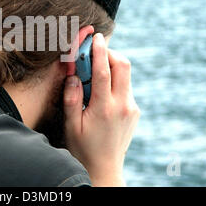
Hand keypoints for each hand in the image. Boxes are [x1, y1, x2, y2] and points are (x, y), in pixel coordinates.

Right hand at [63, 33, 139, 186]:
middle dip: (110, 53)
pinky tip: (101, 91)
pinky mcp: (134, 110)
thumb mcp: (71, 125)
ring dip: (112, 66)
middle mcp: (123, 105)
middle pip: (123, 66)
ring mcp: (131, 108)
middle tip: (94, 52)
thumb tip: (73, 75)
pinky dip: (115, 80)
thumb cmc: (83, 147)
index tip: (97, 37)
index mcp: (104, 108)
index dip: (99, 51)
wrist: (104, 168)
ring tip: (93, 73)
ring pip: (126, 75)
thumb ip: (71, 98)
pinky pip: (126, 86)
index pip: (104, 72)